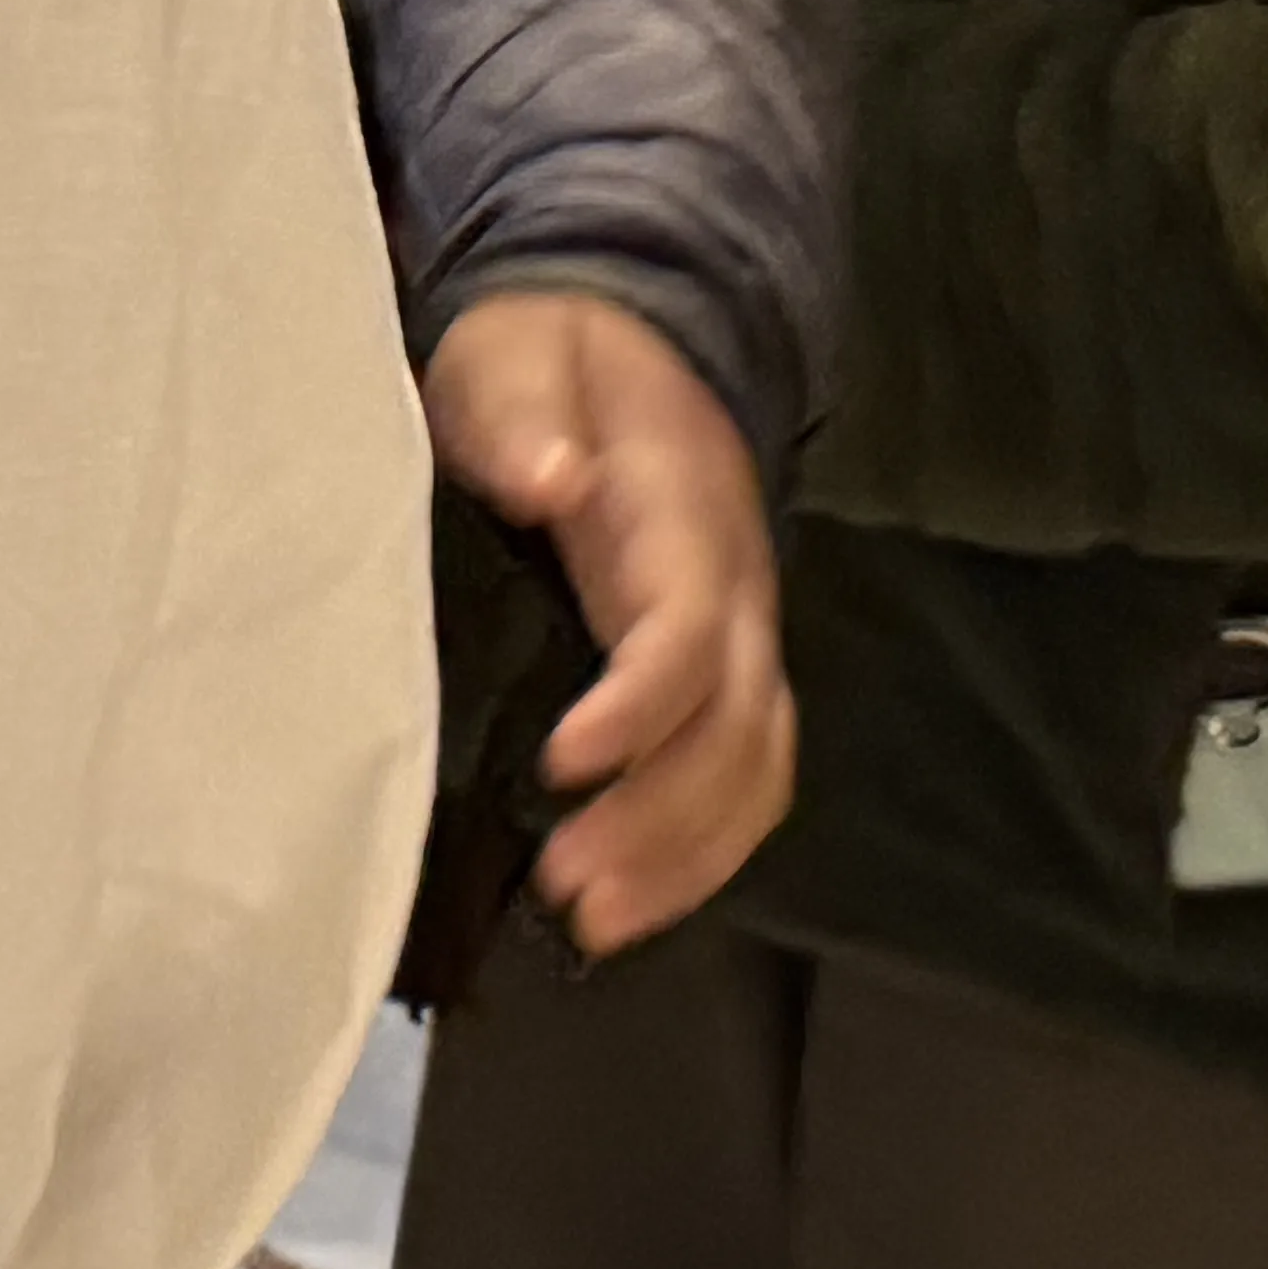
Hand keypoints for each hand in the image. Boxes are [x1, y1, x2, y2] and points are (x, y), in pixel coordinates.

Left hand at [422, 290, 792, 951]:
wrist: (622, 346)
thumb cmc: (546, 360)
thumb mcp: (512, 355)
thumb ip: (521, 414)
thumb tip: (551, 479)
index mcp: (678, 512)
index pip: (687, 626)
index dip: (641, 703)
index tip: (566, 761)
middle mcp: (731, 588)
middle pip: (736, 724)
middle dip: (664, 817)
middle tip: (570, 886)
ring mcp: (736, 635)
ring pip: (756, 766)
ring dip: (687, 855)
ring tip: (595, 922)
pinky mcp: (718, 672)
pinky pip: (744, 775)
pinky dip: (702, 850)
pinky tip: (633, 900)